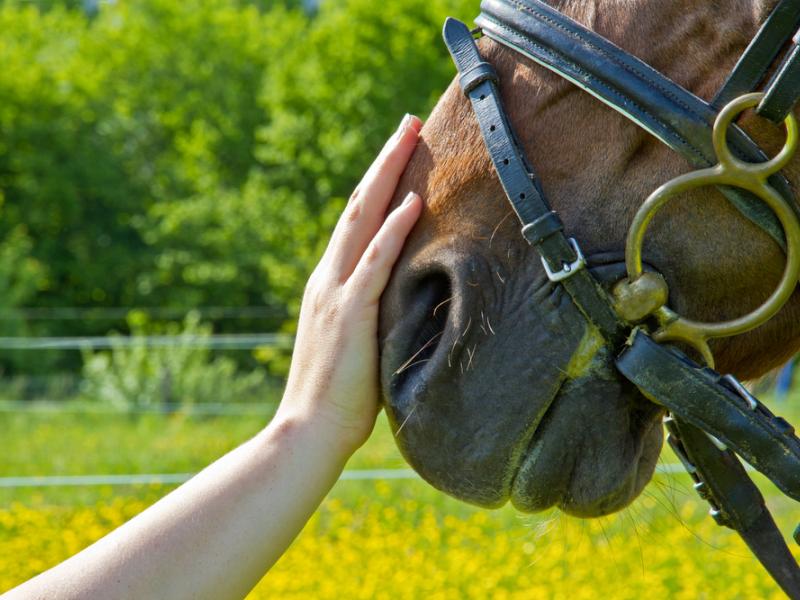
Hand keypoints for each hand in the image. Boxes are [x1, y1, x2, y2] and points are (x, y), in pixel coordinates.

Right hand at [277, 114, 422, 455]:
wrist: (309, 430)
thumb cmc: (338, 396)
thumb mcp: (357, 344)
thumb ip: (371, 314)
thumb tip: (404, 300)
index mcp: (330, 284)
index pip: (356, 222)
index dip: (377, 184)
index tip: (399, 155)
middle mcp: (328, 278)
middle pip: (358, 205)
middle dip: (384, 161)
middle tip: (408, 124)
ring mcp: (335, 293)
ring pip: (362, 220)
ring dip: (388, 175)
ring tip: (410, 137)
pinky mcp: (349, 314)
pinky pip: (374, 263)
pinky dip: (393, 230)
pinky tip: (413, 201)